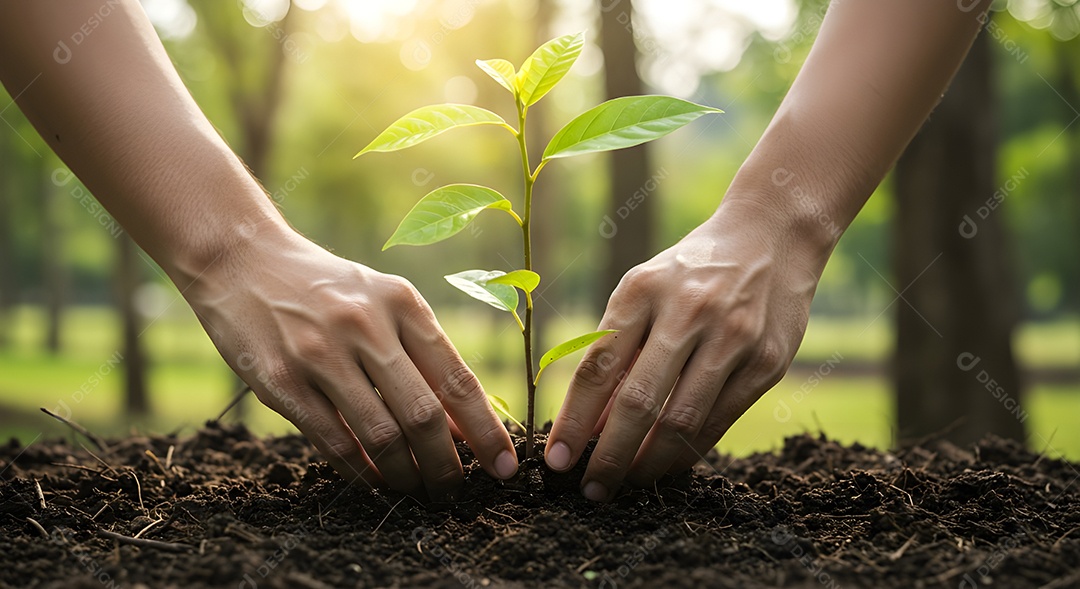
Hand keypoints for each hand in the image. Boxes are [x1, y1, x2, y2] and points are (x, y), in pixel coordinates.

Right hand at [182, 223, 517, 499]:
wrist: (242, 259)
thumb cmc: (326, 288)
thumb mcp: (382, 303)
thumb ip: (422, 358)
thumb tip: (463, 429)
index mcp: (401, 302)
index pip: (457, 379)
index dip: (486, 431)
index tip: (506, 466)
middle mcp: (365, 324)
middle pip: (423, 415)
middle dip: (447, 465)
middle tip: (454, 491)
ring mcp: (320, 353)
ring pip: (381, 436)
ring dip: (406, 476)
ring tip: (416, 490)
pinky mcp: (281, 382)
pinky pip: (333, 443)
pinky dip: (361, 472)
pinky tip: (374, 482)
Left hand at [544, 197, 825, 500]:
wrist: (772, 235)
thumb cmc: (690, 272)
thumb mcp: (644, 290)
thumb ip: (616, 350)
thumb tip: (588, 426)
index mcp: (643, 290)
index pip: (598, 367)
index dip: (574, 420)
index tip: (556, 460)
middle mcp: (688, 311)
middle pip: (638, 402)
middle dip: (609, 456)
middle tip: (592, 490)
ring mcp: (732, 337)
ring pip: (681, 421)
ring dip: (649, 463)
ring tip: (628, 483)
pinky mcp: (767, 361)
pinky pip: (719, 421)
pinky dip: (689, 451)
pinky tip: (667, 465)